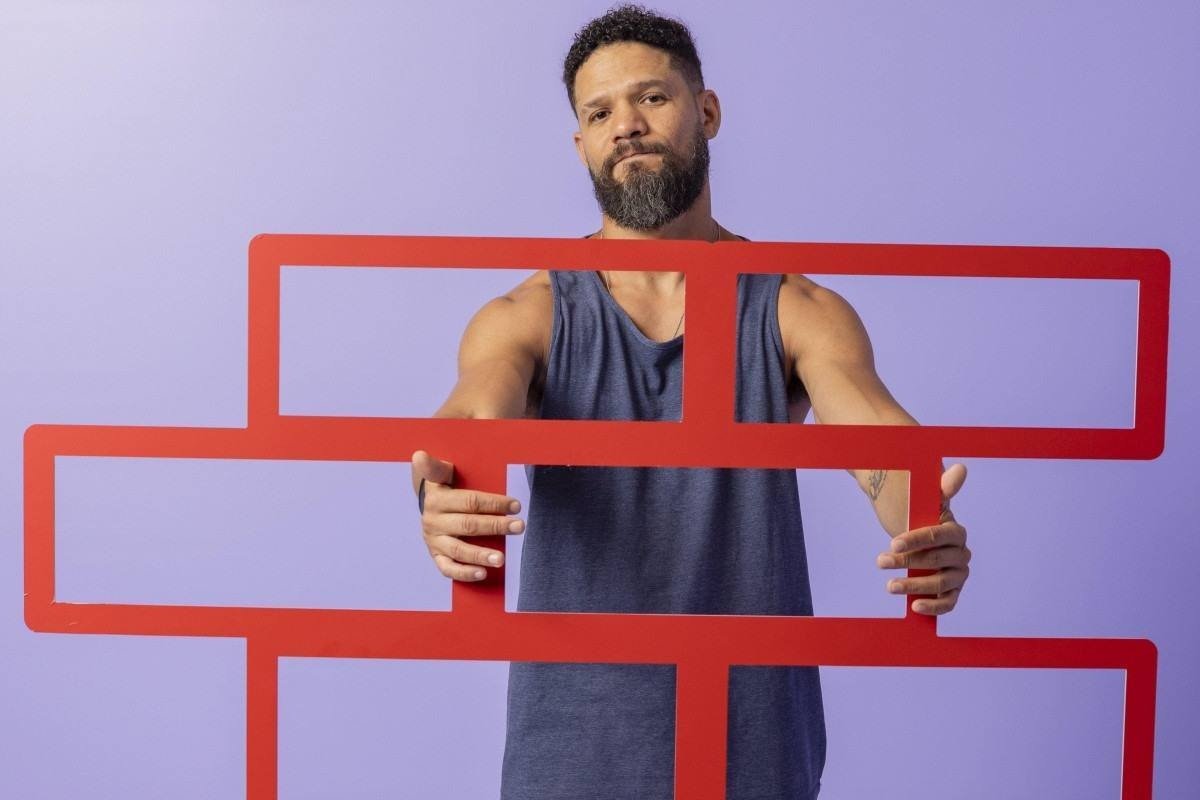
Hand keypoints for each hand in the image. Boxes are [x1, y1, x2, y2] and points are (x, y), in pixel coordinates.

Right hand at [411, 450, 524, 581]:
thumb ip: (434, 466)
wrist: (428, 503)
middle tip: (520, 527)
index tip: (516, 505)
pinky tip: (483, 573)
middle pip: (468, 525)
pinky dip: (465, 573)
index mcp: (438, 499)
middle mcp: (433, 521)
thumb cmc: (445, 486)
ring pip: (458, 550)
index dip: (493, 503)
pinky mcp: (436, 555)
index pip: (469, 501)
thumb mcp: (440, 472)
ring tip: (501, 559)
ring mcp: (434, 540)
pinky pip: (448, 568)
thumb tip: (419, 455)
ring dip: (481, 554)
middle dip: (496, 526)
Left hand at [876, 463, 970, 614]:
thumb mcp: (929, 501)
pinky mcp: (953, 592)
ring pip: (940, 584)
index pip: (937, 536)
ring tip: (889, 585)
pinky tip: (914, 607)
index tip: (892, 542)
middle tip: (880, 561)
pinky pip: (948, 603)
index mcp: (957, 532)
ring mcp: (959, 576)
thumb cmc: (924, 519)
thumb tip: (960, 468)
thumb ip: (943, 488)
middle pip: (936, 561)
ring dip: (914, 586)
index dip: (916, 540)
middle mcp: (962, 555)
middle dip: (906, 562)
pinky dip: (934, 607)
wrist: (922, 541)